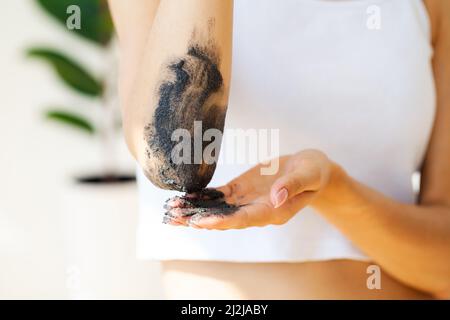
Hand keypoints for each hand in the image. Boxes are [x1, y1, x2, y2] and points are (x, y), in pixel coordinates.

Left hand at [165, 149, 341, 229]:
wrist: (310, 168)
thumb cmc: (313, 172)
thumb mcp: (308, 175)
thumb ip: (292, 185)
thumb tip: (275, 197)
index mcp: (274, 212)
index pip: (245, 220)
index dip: (223, 221)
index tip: (202, 221)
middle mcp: (256, 211)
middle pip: (225, 219)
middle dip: (200, 219)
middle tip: (175, 218)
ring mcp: (246, 201)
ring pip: (217, 209)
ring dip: (195, 210)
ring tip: (171, 210)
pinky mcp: (240, 190)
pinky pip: (218, 195)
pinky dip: (202, 197)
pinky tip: (185, 197)